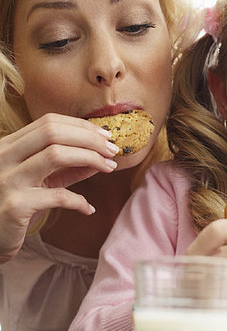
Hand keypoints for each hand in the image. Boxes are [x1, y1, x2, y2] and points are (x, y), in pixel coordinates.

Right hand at [0, 113, 117, 262]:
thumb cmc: (18, 206)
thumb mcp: (42, 181)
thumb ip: (68, 168)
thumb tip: (102, 156)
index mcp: (8, 145)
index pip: (48, 122)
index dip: (81, 126)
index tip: (105, 136)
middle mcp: (4, 157)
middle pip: (52, 132)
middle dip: (89, 138)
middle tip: (112, 151)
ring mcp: (7, 180)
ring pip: (55, 155)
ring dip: (90, 159)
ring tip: (108, 168)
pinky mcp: (15, 206)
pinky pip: (56, 196)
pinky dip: (78, 201)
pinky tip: (88, 208)